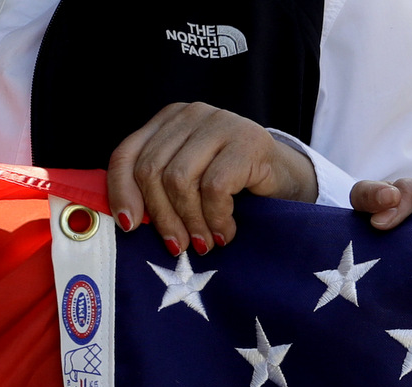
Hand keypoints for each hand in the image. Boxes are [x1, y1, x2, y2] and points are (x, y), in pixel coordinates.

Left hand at [108, 102, 319, 254]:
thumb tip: (127, 220)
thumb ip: (159, 188)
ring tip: (203, 243)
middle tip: (177, 246)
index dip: (122, 192)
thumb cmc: (235, 187)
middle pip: (151, 170)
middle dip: (162, 217)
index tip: (130, 227)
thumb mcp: (190, 182)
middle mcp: (191, 115)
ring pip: (179, 179)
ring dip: (190, 221)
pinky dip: (216, 218)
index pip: (127, 154)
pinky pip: (215, 188)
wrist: (290, 181)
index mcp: (169, 120)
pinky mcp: (247, 141)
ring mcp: (220, 124)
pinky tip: (225, 232)